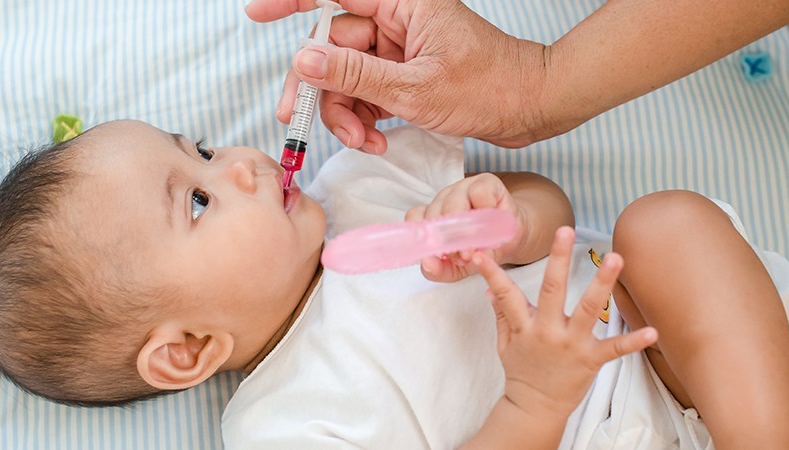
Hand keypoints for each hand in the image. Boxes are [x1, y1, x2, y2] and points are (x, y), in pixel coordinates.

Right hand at [244, 0, 549, 151]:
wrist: (532, 108)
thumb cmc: (489, 87)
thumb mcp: (415, 88)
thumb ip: (355, 74)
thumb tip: (303, 60)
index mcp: (402, 3)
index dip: (291, 1)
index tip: (256, 14)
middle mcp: (396, 20)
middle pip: (332, 45)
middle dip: (318, 87)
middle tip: (296, 118)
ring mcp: (399, 49)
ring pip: (346, 76)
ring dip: (345, 112)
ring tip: (363, 141)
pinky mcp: (405, 75)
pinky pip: (366, 93)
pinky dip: (364, 120)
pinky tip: (377, 141)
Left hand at [405, 173, 524, 281]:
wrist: (511, 240)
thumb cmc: (481, 250)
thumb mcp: (457, 268)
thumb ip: (438, 269)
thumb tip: (427, 263)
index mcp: (432, 216)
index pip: (416, 219)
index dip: (425, 237)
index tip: (439, 255)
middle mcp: (443, 199)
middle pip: (435, 214)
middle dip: (448, 240)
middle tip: (464, 257)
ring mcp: (462, 188)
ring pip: (453, 204)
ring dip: (465, 229)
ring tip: (477, 245)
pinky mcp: (485, 182)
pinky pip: (478, 192)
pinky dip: (485, 209)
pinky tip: (492, 221)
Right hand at [474, 227, 656, 416]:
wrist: (535, 407)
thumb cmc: (522, 372)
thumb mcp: (505, 343)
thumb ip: (502, 314)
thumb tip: (490, 289)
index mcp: (525, 326)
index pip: (506, 294)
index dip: (492, 274)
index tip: (480, 254)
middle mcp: (548, 331)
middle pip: (552, 290)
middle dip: (558, 258)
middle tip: (565, 231)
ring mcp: (571, 344)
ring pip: (588, 308)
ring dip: (602, 282)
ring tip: (616, 258)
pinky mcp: (591, 359)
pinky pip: (615, 349)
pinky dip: (634, 341)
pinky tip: (652, 331)